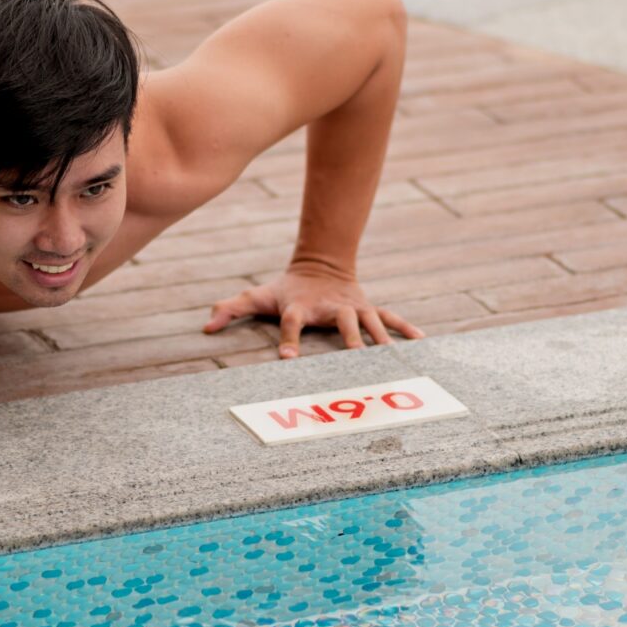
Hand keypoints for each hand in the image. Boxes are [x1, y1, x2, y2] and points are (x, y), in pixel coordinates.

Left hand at [203, 264, 424, 358]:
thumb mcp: (258, 297)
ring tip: (394, 359)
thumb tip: (206, 326)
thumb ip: (232, 309)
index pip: (291, 324)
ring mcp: (353, 308)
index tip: (286, 360)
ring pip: (371, 324)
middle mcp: (330, 309)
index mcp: (301, 308)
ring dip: (382, 340)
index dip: (288, 340)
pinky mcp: (368, 308)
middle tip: (358, 360)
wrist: (320, 266)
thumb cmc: (285, 290)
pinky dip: (405, 328)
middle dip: (351, 341)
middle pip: (342, 324)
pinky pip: (390, 318)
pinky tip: (421, 342)